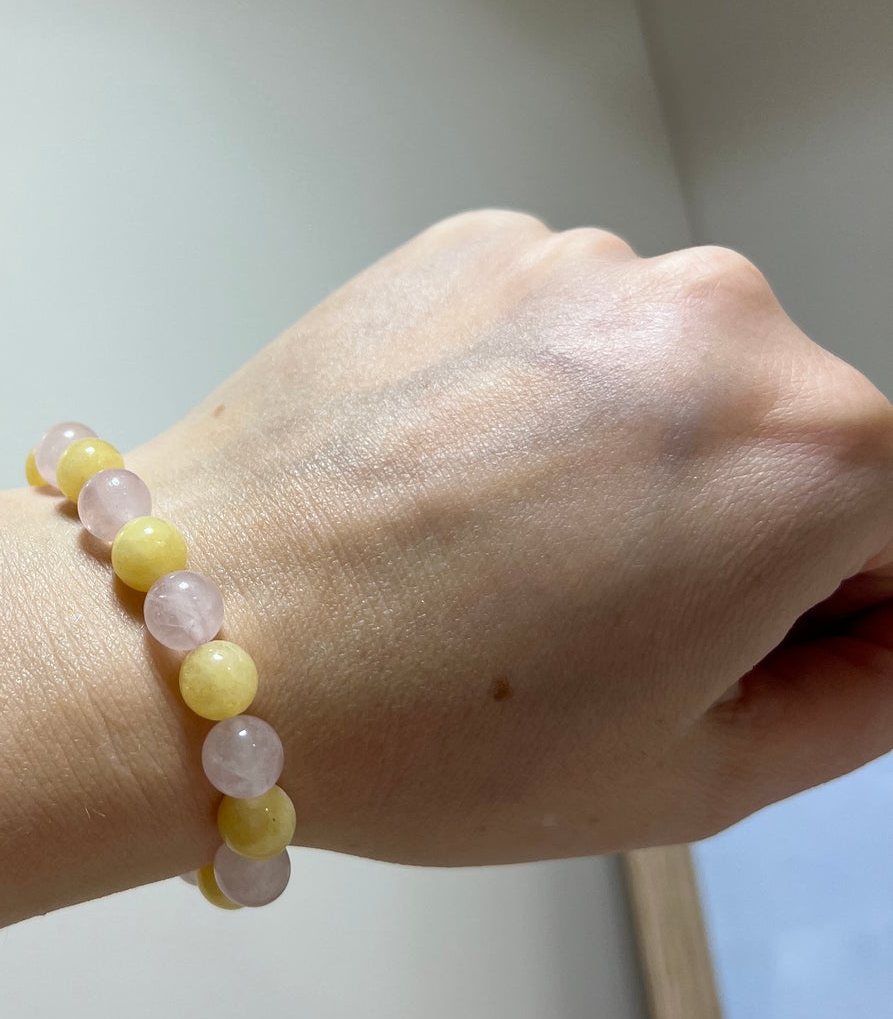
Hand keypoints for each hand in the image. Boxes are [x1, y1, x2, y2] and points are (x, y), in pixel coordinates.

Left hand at [130, 211, 892, 863]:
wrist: (194, 633)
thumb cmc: (429, 726)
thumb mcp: (697, 775)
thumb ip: (864, 696)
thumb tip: (886, 632)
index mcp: (813, 450)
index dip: (822, 617)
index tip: (718, 658)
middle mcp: (718, 316)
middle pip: (791, 438)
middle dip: (729, 529)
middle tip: (584, 626)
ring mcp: (583, 263)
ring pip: (668, 376)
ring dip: (622, 453)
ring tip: (490, 554)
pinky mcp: (473, 243)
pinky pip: (558, 327)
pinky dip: (528, 394)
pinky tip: (438, 481)